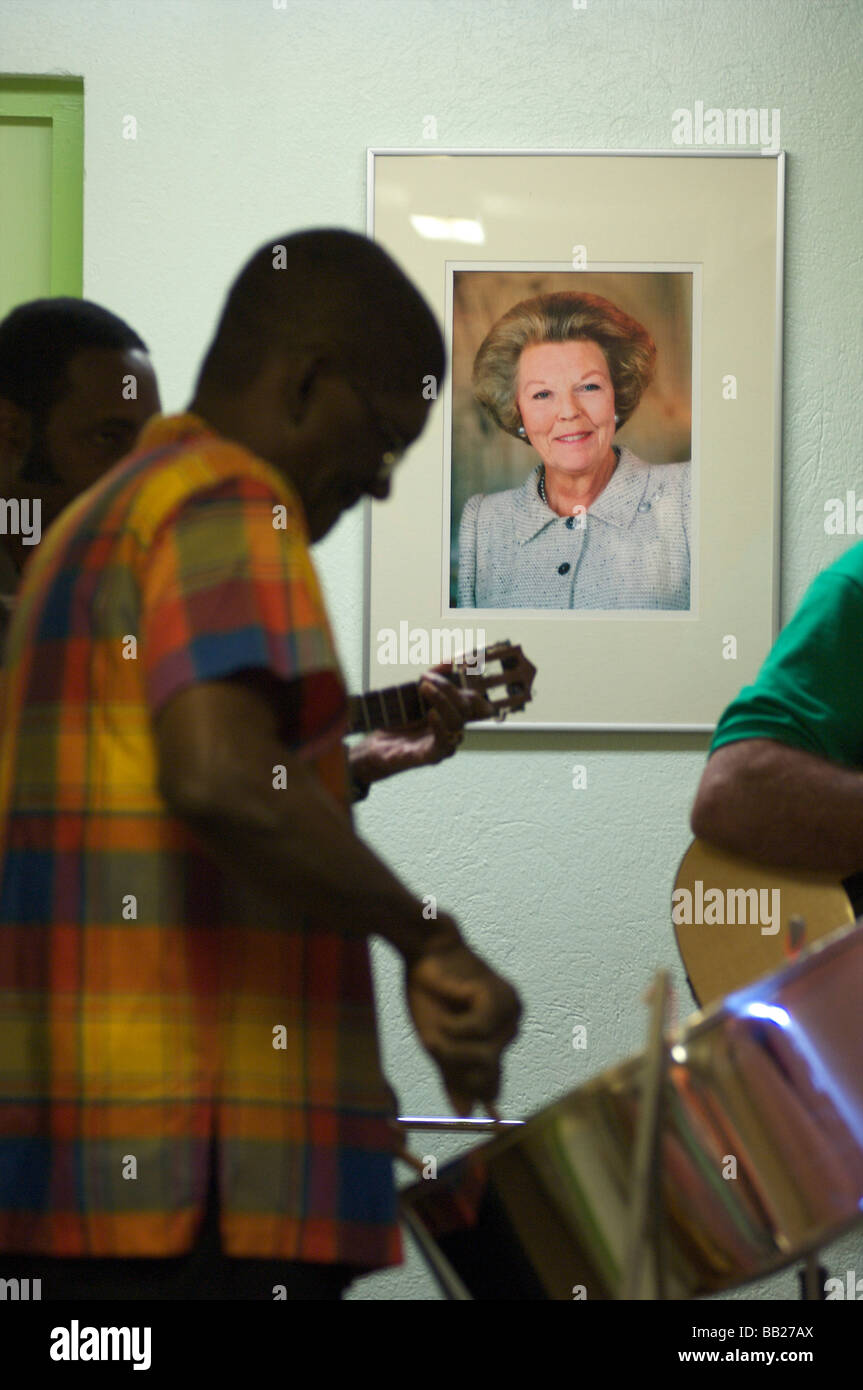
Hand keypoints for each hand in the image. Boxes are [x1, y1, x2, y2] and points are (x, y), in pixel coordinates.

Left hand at [350, 665, 494, 783]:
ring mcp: (444, 743)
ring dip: (442, 701)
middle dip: (448, 688)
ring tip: (424, 688)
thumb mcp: (412, 696)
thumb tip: (450, 662)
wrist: (377, 747)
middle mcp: (451, 729)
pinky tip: (431, 714)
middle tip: (426, 679)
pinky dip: (440, 726)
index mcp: (451, 715)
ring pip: (457, 722)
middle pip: (465, 707)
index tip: (452, 667)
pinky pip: (445, 743)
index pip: (472, 699)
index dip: (465, 681)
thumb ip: (431, 680)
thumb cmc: (397, 724)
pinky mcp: (432, 756)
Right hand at [405, 929, 521, 1115]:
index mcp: (495, 1040)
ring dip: (452, 1044)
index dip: (485, 1097)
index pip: (493, 1083)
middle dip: (453, 1063)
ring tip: (439, 1019)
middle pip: (485, 1075)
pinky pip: (478, 1033)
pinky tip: (450, 1005)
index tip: (493, 1123)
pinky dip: (457, 1025)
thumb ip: (453, 1075)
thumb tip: (466, 1114)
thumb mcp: (438, 1042)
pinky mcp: (502, 999)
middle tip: (432, 1038)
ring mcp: (510, 1014)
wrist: (424, 953)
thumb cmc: (430, 993)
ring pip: (483, 1056)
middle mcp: (509, 1029)